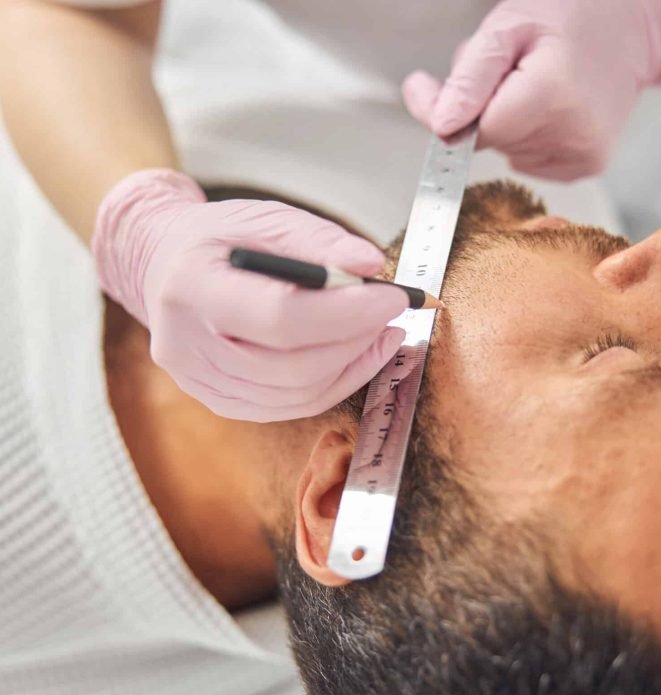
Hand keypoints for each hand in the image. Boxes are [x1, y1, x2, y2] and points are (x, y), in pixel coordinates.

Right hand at [92, 170, 407, 421]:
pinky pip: (289, 406)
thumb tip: (371, 267)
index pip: (279, 317)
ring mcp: (200, 382)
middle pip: (292, 366)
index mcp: (192, 288)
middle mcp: (187, 345)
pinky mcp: (219, 400)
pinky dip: (332, 383)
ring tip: (380, 333)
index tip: (392, 297)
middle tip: (391, 315)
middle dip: (356, 341)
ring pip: (297, 395)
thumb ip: (318, 239)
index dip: (345, 313)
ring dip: (352, 365)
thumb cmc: (218, 240)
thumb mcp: (264, 218)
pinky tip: (354, 356)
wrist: (165, 267)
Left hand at [403, 0, 660, 180]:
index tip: (440, 90)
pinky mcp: (589, 164)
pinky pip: (532, 163)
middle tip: (511, 73)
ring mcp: (583, 153)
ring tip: (536, 85)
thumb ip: (467, 79)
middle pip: (492, 143)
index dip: (456, 113)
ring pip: (509, 153)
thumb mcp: (507, 27)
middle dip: (487, 111)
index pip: (475, 133)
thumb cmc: (567, 15)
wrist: (632, 23)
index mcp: (550, 95)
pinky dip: (530, 140)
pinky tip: (552, 110)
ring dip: (509, 123)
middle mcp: (572, 132)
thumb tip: (438, 126)